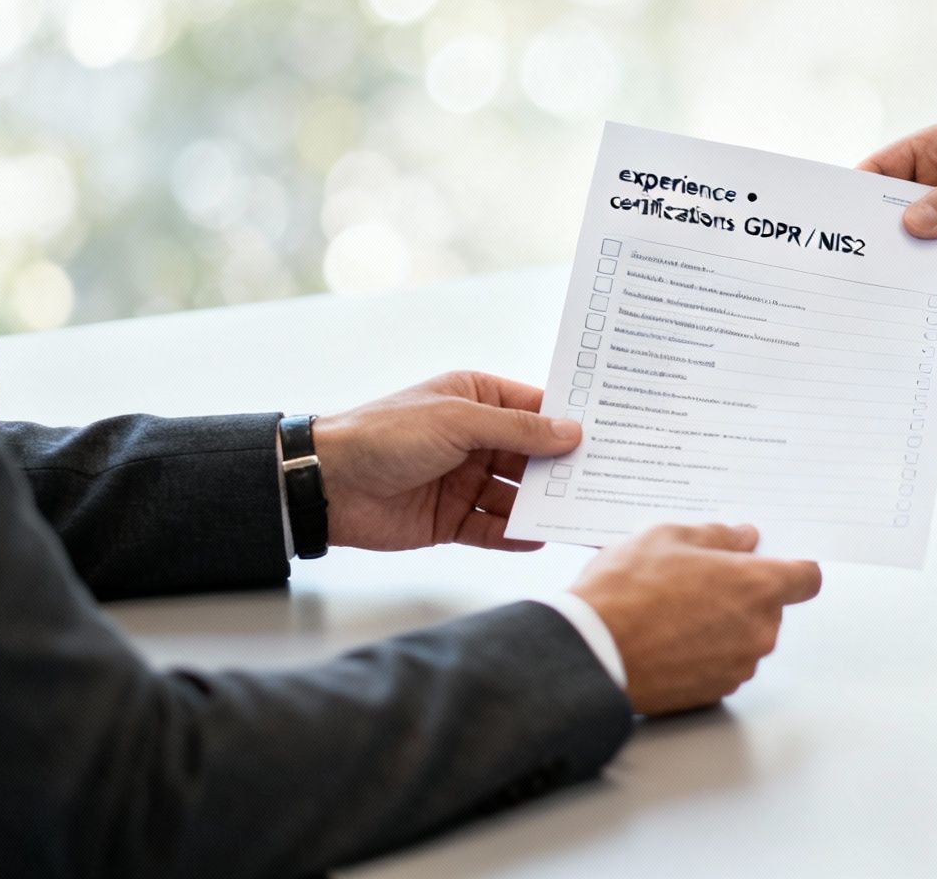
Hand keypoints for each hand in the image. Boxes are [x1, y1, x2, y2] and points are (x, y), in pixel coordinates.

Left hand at [314, 371, 581, 552]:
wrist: (326, 484)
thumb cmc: (385, 434)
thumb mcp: (458, 420)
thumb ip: (517, 430)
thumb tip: (571, 432)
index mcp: (475, 400)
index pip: (534, 410)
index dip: (569, 422)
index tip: (610, 434)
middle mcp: (474, 439)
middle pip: (531, 456)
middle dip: (562, 469)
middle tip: (604, 480)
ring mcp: (464, 481)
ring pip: (516, 495)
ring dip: (542, 505)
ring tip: (579, 514)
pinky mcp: (451, 520)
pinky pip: (492, 528)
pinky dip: (514, 534)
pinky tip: (540, 537)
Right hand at [569, 523, 822, 715]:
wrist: (590, 653)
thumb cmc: (625, 593)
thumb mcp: (667, 537)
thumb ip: (717, 536)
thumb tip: (742, 538)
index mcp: (757, 587)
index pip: (806, 578)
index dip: (790, 566)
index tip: (772, 561)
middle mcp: (758, 631)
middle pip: (771, 608)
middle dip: (743, 593)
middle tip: (699, 579)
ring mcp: (737, 666)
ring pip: (744, 638)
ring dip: (722, 625)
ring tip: (673, 610)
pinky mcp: (714, 692)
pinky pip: (721, 665)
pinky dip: (704, 653)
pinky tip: (668, 638)